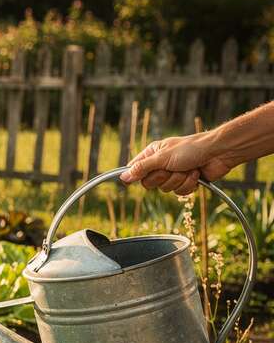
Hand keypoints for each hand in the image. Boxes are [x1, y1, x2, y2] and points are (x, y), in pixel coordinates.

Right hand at [119, 133, 233, 193]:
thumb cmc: (192, 149)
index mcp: (153, 154)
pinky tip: (196, 175)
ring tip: (188, 169)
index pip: (135, 169)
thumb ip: (142, 168)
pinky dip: (188, 184)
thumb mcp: (163, 157)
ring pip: (166, 189)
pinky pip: (179, 192)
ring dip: (179, 180)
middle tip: (172, 168)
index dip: (134, 176)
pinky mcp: (186, 182)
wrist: (219, 153)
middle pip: (149, 183)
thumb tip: (123, 176)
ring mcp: (174, 174)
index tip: (129, 182)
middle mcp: (161, 164)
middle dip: (164, 178)